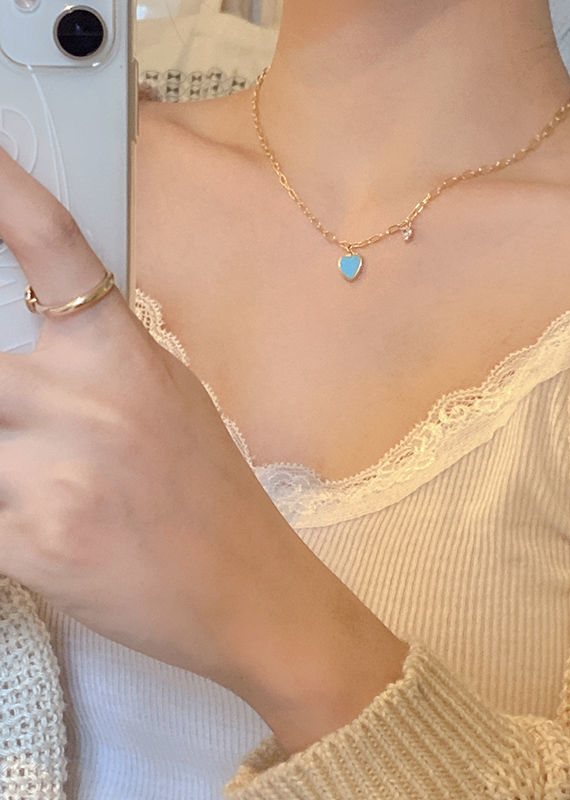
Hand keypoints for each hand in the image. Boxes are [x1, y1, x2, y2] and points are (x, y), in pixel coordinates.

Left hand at [0, 147, 406, 751]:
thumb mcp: (170, 402)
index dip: (3, 193)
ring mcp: (57, 470)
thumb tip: (34, 332)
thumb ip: (99, 361)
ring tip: (39, 478)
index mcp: (128, 356)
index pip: (54, 247)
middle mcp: (91, 399)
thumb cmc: (212, 498)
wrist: (251, 590)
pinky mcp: (30, 541)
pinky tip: (27, 527)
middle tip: (30, 421)